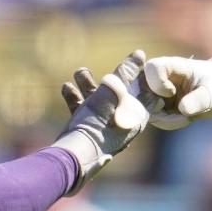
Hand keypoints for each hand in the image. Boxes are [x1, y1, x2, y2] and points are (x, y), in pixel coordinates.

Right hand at [54, 50, 149, 193]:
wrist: (73, 156)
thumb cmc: (97, 124)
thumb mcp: (113, 94)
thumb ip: (126, 74)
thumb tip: (140, 54)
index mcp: (135, 117)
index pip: (145, 91)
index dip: (140, 74)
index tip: (135, 58)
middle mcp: (122, 123)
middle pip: (118, 94)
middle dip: (108, 77)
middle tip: (110, 62)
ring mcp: (103, 127)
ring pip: (97, 100)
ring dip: (87, 84)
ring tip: (79, 71)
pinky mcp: (86, 130)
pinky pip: (82, 110)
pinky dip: (75, 98)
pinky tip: (66, 87)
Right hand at [142, 50, 211, 128]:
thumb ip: (199, 99)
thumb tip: (183, 109)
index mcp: (175, 66)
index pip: (152, 68)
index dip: (156, 82)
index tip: (171, 92)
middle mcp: (163, 77)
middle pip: (143, 89)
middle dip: (156, 107)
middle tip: (179, 115)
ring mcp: (161, 92)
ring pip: (147, 107)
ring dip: (164, 118)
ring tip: (187, 119)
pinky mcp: (163, 106)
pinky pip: (155, 117)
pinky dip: (167, 123)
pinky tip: (184, 121)